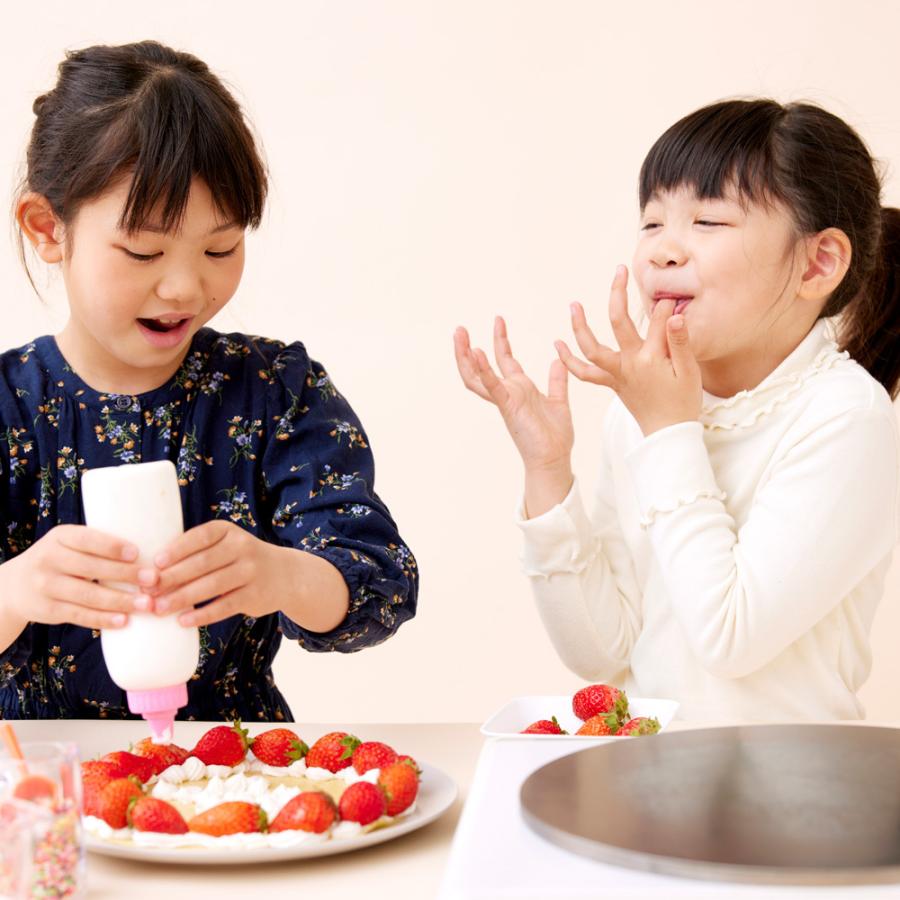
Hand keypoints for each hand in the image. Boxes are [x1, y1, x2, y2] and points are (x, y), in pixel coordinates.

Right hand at [0, 525, 142, 629]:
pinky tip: (124, 620)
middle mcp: (49, 559)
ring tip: (147, 604)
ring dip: (120, 601)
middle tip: (154, 580)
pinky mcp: (48, 610)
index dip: (112, 546)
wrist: (15, 586)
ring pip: (88, 595)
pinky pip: (79, 615)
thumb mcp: (69, 543)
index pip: (87, 540)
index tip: (137, 553)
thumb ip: (97, 545)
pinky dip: (103, 619)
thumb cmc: (59, 559)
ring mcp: (46, 586)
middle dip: (126, 575)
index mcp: (60, 537)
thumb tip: (147, 552)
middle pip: (92, 568)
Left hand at [139, 521, 284, 626]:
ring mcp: (250, 571)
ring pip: (212, 586)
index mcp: (228, 531)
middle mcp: (242, 547)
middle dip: (172, 578)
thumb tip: (152, 573)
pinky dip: (202, 615)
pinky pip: (225, 606)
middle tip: (147, 592)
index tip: (155, 563)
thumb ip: (196, 552)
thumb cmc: (240, 559)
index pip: (200, 537)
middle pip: (202, 563)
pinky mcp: (255, 595)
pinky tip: (183, 621)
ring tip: (159, 609)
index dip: (177, 550)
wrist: (285, 575)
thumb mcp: (224, 545)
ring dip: (182, 598)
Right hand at [454, 317, 573, 471]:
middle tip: (460, 329)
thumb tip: (557, 361)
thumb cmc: (555, 436)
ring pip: (477, 377)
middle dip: (467, 348)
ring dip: (466, 357)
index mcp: (519, 390)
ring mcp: (505, 400)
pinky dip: (484, 371)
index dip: (500, 341)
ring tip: (459, 337)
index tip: (498, 320)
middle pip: (480, 367)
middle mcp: (508, 393)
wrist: (554, 458)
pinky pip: (492, 387)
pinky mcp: (508, 407)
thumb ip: (557, 381)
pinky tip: (475, 354)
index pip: (504, 360)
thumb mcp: (558, 400)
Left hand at [555, 266, 701, 435]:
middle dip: (617, 294)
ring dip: (579, 327)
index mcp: (649, 359)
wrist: (667, 435)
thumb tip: (673, 314)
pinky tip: (558, 346)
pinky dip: (570, 361)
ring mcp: (616, 374)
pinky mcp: (611, 383)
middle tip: (618, 271)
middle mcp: (628, 365)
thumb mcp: (689, 372)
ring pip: (591, 349)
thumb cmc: (682, 403)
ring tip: (573, 305)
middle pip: (617, 323)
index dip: (664, 308)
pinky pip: (585, 373)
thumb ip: (679, 342)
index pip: (656, 322)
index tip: (671, 299)